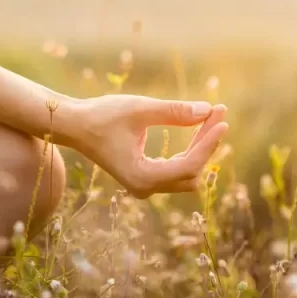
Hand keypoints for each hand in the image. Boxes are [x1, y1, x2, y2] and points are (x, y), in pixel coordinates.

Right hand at [62, 96, 228, 197]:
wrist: (75, 126)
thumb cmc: (102, 116)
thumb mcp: (139, 110)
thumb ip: (174, 112)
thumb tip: (207, 110)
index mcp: (142, 177)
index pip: (188, 165)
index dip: (208, 143)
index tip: (222, 119)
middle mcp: (145, 188)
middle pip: (192, 171)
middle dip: (207, 142)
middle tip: (218, 111)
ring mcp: (145, 185)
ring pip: (187, 171)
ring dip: (201, 146)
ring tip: (211, 116)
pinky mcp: (145, 177)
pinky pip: (177, 168)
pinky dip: (190, 149)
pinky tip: (198, 128)